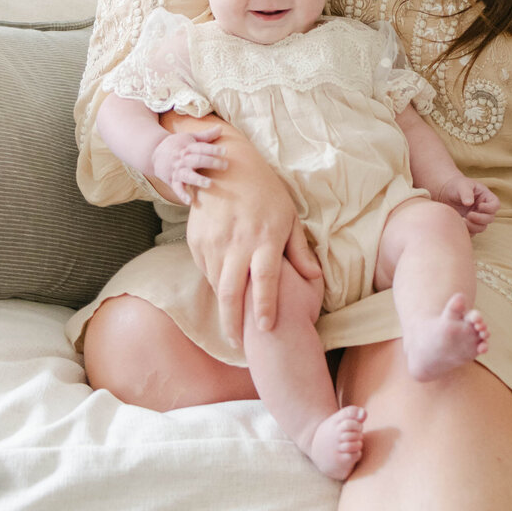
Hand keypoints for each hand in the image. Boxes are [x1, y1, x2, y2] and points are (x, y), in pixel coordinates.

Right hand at [150, 128, 226, 206]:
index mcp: (188, 147)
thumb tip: (221, 128)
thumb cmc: (177, 144)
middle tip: (225, 166)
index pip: (201, 147)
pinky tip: (189, 201)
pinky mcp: (172, 181)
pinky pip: (177, 188)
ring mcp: (177, 170)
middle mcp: (182, 159)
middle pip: (197, 160)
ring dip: (198, 179)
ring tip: (209, 183)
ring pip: (187, 175)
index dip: (213, 149)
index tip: (225, 151)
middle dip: (211, 162)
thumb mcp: (189, 137)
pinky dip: (182, 195)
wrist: (154, 152)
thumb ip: (206, 136)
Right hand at [166, 112, 321, 346]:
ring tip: (233, 326)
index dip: (266, 308)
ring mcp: (214, 242)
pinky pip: (205, 270)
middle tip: (240, 344)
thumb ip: (298, 250)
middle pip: (233, 293)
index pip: (266, 281)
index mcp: (264, 238)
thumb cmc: (265, 192)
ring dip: (224, 307)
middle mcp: (237, 243)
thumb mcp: (288, 217)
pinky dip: (214, 284)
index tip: (266, 330)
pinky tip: (223, 293)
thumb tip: (314, 278)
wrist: (226, 166)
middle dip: (235, 324)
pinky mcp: (197, 241)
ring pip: (216, 285)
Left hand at [434, 174, 500, 235]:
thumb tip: (469, 203)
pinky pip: (472, 232)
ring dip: (473, 227)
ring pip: (481, 227)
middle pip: (490, 218)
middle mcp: (483, 209)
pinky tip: (459, 224)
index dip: (490, 208)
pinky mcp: (469, 225)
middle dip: (480, 219)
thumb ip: (466, 193)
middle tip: (468, 215)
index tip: (479, 206)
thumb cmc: (456, 185)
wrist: (445, 192)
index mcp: (486, 197)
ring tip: (462, 221)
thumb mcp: (462, 185)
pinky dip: (467, 231)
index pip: (495, 205)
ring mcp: (477, 218)